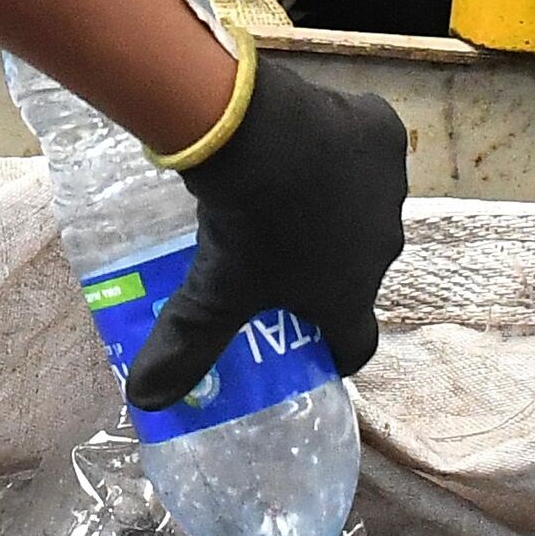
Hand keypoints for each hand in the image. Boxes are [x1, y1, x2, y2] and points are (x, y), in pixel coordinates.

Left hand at [129, 55, 410, 406]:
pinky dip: (340, 148)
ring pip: (364, 206)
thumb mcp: (212, 293)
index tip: (311, 344)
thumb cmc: (248, 227)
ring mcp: (388, 189)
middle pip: (357, 269)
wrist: (264, 134)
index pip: (357, 342)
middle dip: (326, 266)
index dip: (336, 349)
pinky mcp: (384, 134)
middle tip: (279, 252)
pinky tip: (303, 138)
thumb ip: (185, 347)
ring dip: (335, 205)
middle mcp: (382, 248)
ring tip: (286, 190)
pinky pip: (365, 148)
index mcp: (349, 295)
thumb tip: (145, 401)